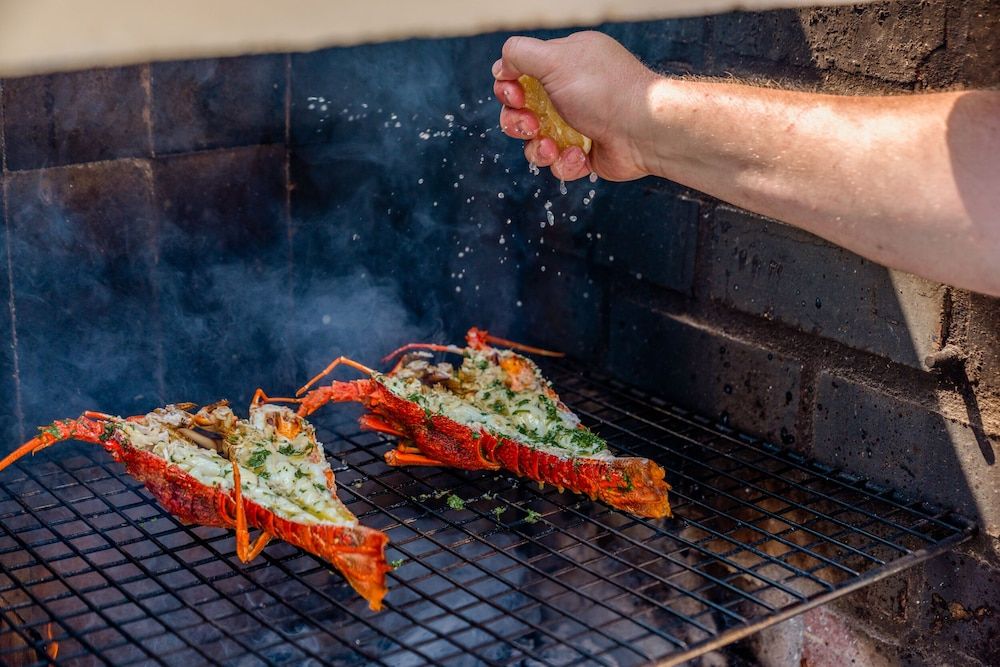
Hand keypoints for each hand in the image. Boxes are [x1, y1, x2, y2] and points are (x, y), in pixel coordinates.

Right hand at [493, 31, 654, 181]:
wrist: (645, 131)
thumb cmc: (604, 91)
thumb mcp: (556, 59)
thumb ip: (520, 54)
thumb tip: (500, 66)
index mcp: (565, 64)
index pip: (522, 75)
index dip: (509, 88)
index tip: (514, 95)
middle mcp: (570, 93)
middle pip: (521, 112)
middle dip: (517, 122)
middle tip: (530, 124)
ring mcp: (577, 125)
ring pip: (535, 142)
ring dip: (537, 148)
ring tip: (552, 147)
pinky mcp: (584, 154)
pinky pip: (557, 164)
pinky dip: (563, 163)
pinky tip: (579, 155)